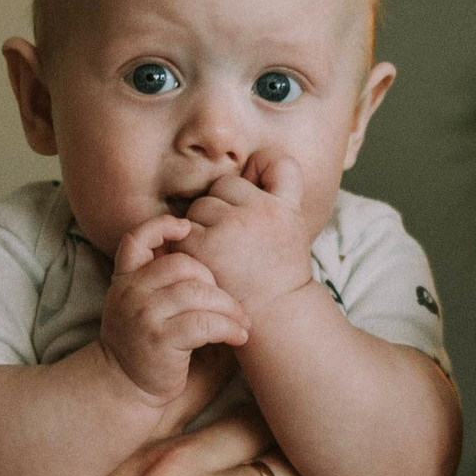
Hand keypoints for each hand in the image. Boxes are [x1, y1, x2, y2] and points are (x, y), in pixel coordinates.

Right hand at [101, 215, 250, 404]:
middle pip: (183, 265)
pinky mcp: (161, 340)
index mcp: (125, 280)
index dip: (162, 227)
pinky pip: (204, 323)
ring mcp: (144, 315)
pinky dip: (228, 328)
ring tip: (242, 322)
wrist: (124, 387)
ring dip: (229, 307)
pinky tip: (238, 337)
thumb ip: (160, 282)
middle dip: (214, 281)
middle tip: (230, 302)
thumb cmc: (143, 344)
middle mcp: (131, 293)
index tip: (188, 228)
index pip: (136, 239)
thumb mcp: (140, 306)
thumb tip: (209, 256)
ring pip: (198, 293)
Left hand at [177, 154, 317, 314]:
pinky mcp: (203, 246)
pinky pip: (183, 229)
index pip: (274, 163)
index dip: (261, 176)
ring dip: (202, 226)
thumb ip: (278, 186)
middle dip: (223, 209)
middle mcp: (261, 212)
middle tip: (234, 243)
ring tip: (219, 255)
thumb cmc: (278, 270)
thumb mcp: (293, 224)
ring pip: (200, 206)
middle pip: (224, 186)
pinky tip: (202, 264)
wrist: (271, 317)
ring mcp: (231, 228)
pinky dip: (186, 245)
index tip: (258, 206)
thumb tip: (254, 158)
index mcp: (285, 206)